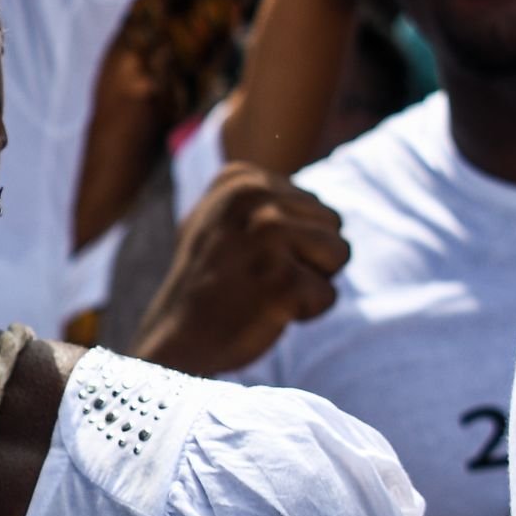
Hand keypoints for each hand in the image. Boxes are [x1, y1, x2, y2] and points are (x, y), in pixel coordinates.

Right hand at [129, 164, 345, 376]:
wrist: (175, 337)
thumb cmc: (206, 283)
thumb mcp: (220, 220)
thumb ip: (261, 199)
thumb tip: (312, 198)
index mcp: (241, 178)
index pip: (314, 205)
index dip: (292, 241)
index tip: (248, 256)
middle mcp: (254, 198)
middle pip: (333, 225)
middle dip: (307, 258)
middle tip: (258, 277)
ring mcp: (268, 236)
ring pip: (339, 254)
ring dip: (310, 282)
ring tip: (264, 290)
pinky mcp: (283, 279)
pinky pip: (329, 295)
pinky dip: (305, 313)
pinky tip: (266, 312)